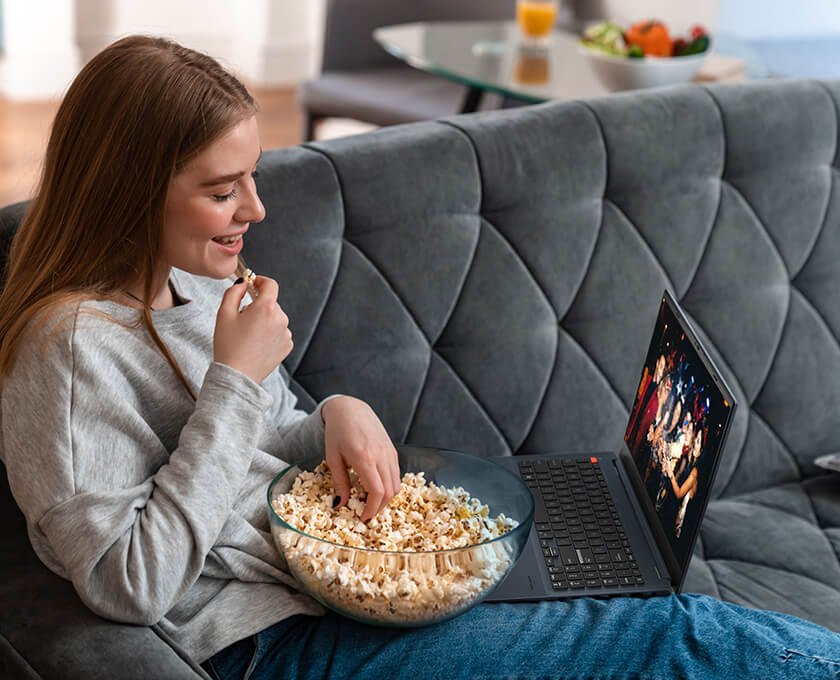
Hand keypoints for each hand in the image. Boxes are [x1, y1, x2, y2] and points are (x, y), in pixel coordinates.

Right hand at [213, 276, 292, 383]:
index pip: (270, 284)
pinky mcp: (287, 346)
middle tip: (242, 319)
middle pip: (271, 303)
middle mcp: (281, 319)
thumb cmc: (228, 345)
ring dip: (264, 320)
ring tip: (248, 335)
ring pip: (275, 318)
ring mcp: (286, 334)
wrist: (236, 376)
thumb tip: (243, 283)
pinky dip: (270, 333)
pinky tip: (257, 344)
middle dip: (258, 306)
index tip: (253, 283)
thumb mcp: (224, 314)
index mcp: (267, 308)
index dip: (260, 281)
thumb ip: (234, 292)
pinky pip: (279, 332)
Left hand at [322, 396, 399, 521]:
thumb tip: (340, 505)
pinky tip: (375, 487)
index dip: (372, 510)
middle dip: (379, 508)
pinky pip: (396, 475)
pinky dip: (389, 486)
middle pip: (389, 492)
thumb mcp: (333, 458)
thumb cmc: (337, 432)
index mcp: (364, 458)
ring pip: (396, 485)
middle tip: (366, 514)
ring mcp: (389, 453)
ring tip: (370, 502)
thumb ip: (340, 483)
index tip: (363, 518)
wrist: (350, 409)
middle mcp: (381, 456)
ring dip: (385, 499)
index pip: (377, 492)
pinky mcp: (392, 451)